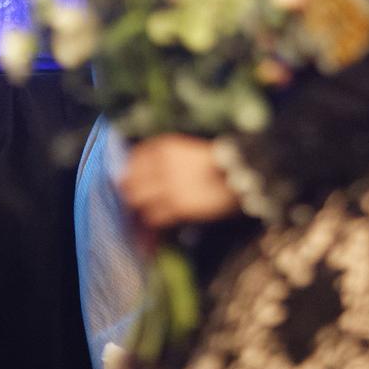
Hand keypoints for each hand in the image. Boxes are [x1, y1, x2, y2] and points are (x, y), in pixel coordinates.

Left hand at [116, 134, 238, 229]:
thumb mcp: (188, 151)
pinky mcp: (177, 206)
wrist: (238, 174)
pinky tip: (157, 221)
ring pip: (138, 200)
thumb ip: (167, 159)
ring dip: (140, 207)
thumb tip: (150, 173)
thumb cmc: (217, 162)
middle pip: (130, 181)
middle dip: (130, 191)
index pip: (135, 158)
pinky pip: (155, 216)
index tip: (131, 177)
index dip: (131, 170)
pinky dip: (153, 220)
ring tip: (143, 214)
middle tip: (134, 199)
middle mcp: (160, 165)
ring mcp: (167, 186)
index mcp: (165, 147)